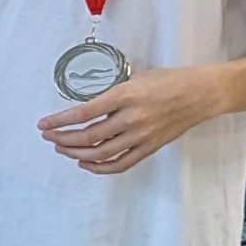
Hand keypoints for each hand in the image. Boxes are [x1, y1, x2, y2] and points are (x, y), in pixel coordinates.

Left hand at [37, 61, 222, 177]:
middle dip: (62, 138)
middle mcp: (131, 118)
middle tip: (49, 137)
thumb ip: (111, 94)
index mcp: (125, 95)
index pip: (83, 113)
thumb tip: (86, 108)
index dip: (59, 121)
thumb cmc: (169, 81)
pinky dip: (99, 167)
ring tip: (62, 148)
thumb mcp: (135, 78)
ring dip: (76, 152)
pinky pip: (120, 164)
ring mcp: (141, 136)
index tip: (44, 124)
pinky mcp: (149, 147)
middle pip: (88, 136)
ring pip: (100, 153)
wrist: (201, 94)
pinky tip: (85, 162)